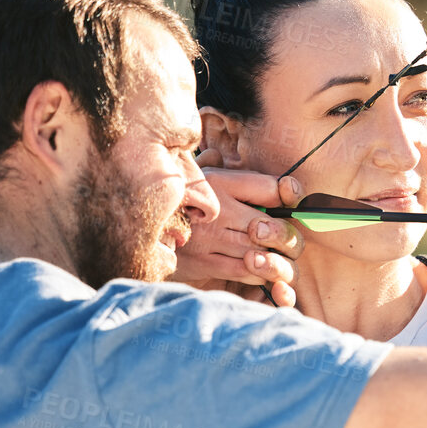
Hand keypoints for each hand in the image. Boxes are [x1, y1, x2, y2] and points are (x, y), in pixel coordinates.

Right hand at [169, 167, 306, 306]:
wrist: (134, 225)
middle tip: (291, 241)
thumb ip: (208, 162)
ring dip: (278, 261)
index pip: (269, 187)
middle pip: (272, 227)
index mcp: (219, 182)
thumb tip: (218, 153)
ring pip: (261, 254)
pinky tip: (262, 271)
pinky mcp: (203, 262)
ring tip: (282, 260)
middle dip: (288, 238)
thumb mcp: (189, 172)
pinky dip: (260, 274)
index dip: (289, 192)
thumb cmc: (171, 197)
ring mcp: (210, 238)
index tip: (292, 197)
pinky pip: (244, 271)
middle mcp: (218, 209)